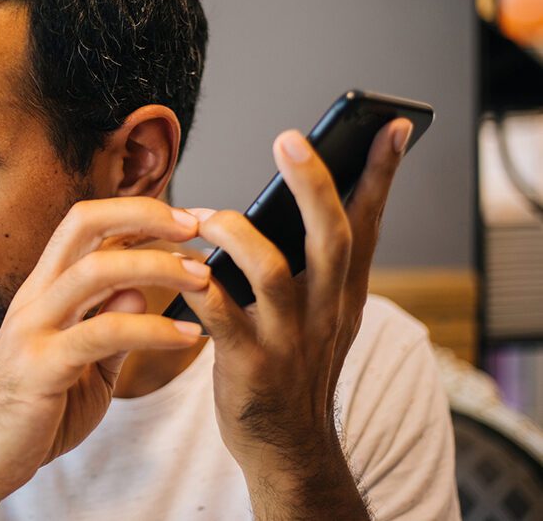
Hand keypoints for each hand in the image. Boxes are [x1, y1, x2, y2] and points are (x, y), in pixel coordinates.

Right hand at [0, 197, 209, 519]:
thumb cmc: (34, 411)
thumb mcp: (84, 363)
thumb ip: (109, 326)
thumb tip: (138, 288)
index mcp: (45, 290)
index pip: (85, 225)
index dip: (134, 213)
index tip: (183, 220)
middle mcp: (35, 297)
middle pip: (84, 225)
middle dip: (142, 215)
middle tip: (194, 227)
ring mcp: (33, 328)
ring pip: (95, 271)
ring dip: (156, 266)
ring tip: (201, 278)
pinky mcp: (41, 367)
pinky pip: (104, 333)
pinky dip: (152, 329)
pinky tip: (186, 336)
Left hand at [181, 118, 412, 517]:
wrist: (288, 445)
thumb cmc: (297, 363)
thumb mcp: (326, 313)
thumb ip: (317, 262)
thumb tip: (305, 194)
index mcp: (344, 291)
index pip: (367, 223)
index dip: (380, 174)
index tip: (391, 126)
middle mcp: (326, 311)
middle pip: (329, 238)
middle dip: (312, 185)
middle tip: (290, 139)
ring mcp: (289, 340)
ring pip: (270, 272)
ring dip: (236, 234)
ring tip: (206, 216)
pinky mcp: (251, 367)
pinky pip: (220, 317)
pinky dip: (199, 287)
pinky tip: (182, 269)